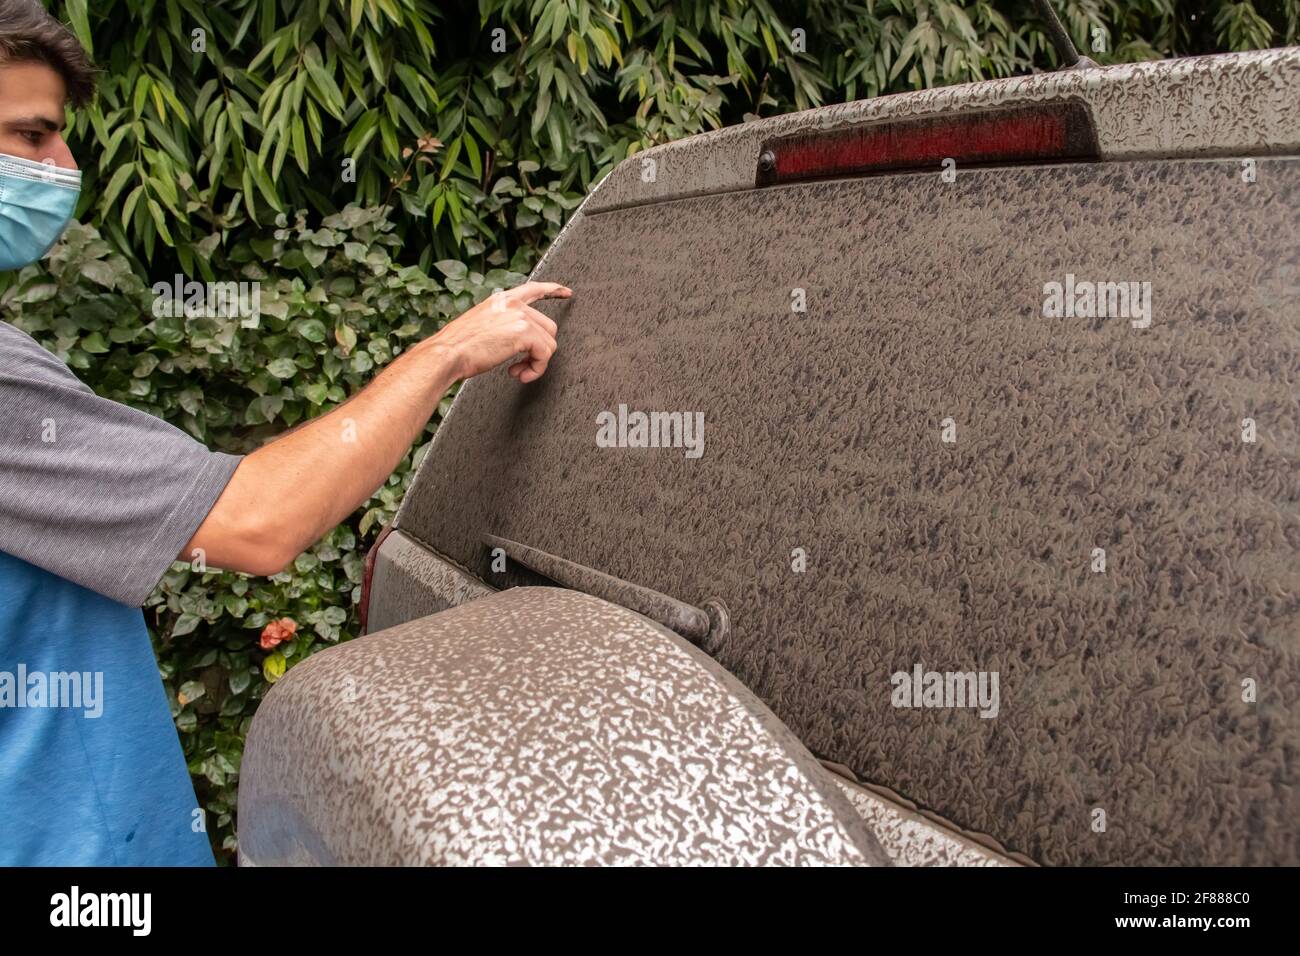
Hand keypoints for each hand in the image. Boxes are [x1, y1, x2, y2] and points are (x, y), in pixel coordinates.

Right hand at [426, 281, 570, 383]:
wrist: (447, 353)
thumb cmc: (457, 347)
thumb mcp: (481, 327)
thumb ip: (501, 326)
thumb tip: (519, 342)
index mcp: (501, 300)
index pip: (533, 289)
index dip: (553, 290)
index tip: (566, 292)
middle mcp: (513, 303)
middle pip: (547, 327)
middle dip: (538, 350)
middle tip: (520, 367)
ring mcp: (520, 316)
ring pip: (548, 343)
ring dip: (536, 363)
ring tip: (517, 372)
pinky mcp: (524, 332)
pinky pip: (545, 354)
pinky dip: (536, 369)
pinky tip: (519, 375)